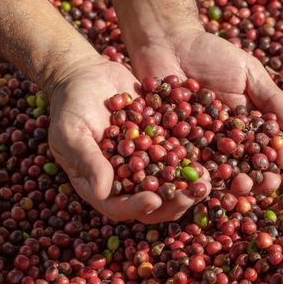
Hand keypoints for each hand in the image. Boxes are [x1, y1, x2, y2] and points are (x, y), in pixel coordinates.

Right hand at [48, 55, 209, 223]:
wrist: (88, 76)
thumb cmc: (72, 106)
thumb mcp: (72, 133)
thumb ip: (88, 161)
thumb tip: (103, 191)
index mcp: (102, 184)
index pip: (120, 206)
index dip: (138, 207)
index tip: (153, 200)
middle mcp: (128, 179)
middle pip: (153, 200)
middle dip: (174, 201)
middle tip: (193, 194)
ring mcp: (147, 162)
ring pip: (171, 182)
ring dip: (189, 186)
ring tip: (206, 182)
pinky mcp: (162, 143)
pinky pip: (179, 156)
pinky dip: (194, 159)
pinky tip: (210, 157)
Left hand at [130, 28, 282, 195]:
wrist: (168, 43)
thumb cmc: (211, 54)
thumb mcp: (247, 72)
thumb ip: (271, 98)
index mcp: (247, 126)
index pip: (267, 148)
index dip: (277, 158)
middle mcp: (225, 141)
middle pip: (244, 168)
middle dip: (255, 179)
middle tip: (258, 181)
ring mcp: (199, 146)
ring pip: (217, 173)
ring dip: (228, 183)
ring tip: (235, 184)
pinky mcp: (173, 146)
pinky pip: (185, 164)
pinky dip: (194, 174)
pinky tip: (203, 178)